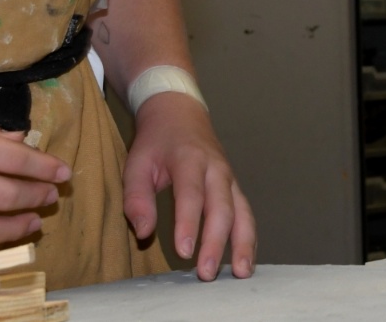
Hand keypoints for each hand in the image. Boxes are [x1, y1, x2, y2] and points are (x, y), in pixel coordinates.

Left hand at [122, 92, 255, 279]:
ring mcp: (229, 177)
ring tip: (242, 273)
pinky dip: (248, 237)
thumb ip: (137, 198)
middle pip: (222, 208)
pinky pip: (246, 213)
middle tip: (207, 273)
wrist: (179, 112)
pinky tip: (246, 260)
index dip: (188, 224)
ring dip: (243, 243)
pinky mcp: (234, 187)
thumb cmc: (156, 142)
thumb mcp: (136, 162)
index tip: (184, 252)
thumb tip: (144, 234)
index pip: (191, 195)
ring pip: (242, 212)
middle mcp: (216, 168)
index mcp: (189, 159)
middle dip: (217, 242)